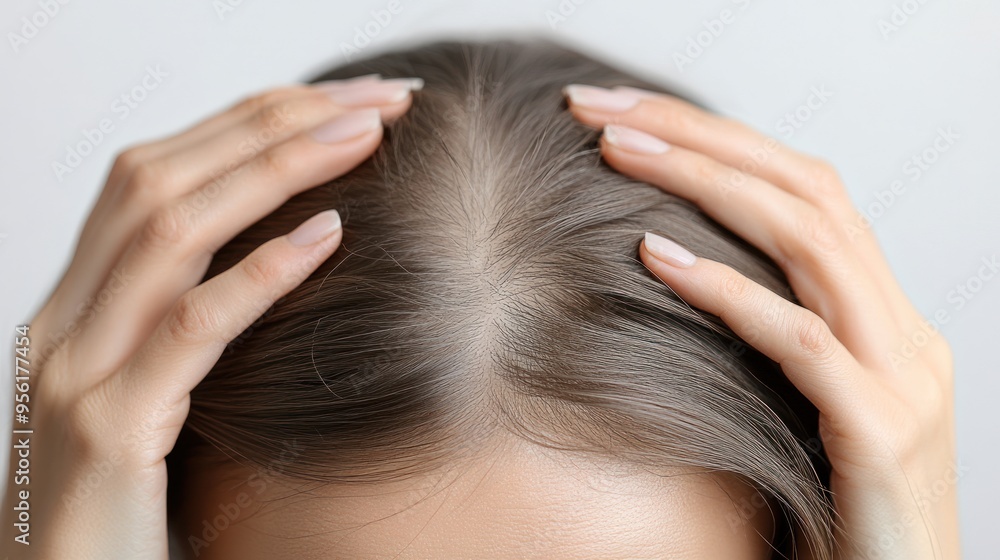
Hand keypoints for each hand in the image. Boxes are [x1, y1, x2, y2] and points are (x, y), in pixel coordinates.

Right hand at [2, 75, 418, 558]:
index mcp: (77, 301)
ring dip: (274, 172)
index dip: (251, 120)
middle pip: (162, 176)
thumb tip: (290, 246)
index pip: (156, 168)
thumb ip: (188, 318)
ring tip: (363, 140)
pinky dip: (257, 275)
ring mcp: (77, 369)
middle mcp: (64, 318)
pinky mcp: (109, 428)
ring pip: (168, 230)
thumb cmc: (126, 496)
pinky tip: (326, 238)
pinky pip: (186, 330)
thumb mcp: (152, 388)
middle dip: (274, 123)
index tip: (344, 100)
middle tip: (376, 100)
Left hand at [564, 84, 959, 558]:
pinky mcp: (879, 431)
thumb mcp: (801, 403)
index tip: (623, 115)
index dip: (715, 139)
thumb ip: (769, 335)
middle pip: (805, 189)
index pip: (805, 189)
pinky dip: (727, 291)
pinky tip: (652, 258)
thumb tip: (668, 268)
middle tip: (601, 109)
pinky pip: (800, 341)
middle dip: (699, 136)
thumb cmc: (829, 507)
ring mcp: (901, 376)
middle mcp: (902, 329)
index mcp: (882, 316)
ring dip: (704, 185)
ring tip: (615, 153)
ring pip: (809, 241)